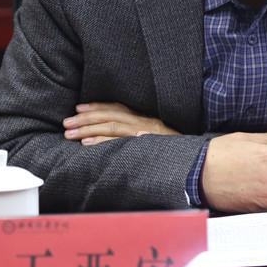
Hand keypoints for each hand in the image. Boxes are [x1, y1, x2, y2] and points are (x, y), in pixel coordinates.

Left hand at [64, 102, 179, 144]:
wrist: (200, 159)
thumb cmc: (178, 152)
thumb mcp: (161, 140)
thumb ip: (143, 136)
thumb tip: (128, 138)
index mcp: (146, 120)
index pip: (117, 109)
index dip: (97, 107)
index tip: (79, 108)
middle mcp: (144, 123)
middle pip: (110, 116)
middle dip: (86, 118)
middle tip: (66, 123)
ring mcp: (145, 133)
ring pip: (111, 127)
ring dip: (88, 129)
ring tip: (70, 134)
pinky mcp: (145, 144)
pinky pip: (120, 142)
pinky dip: (102, 141)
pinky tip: (87, 144)